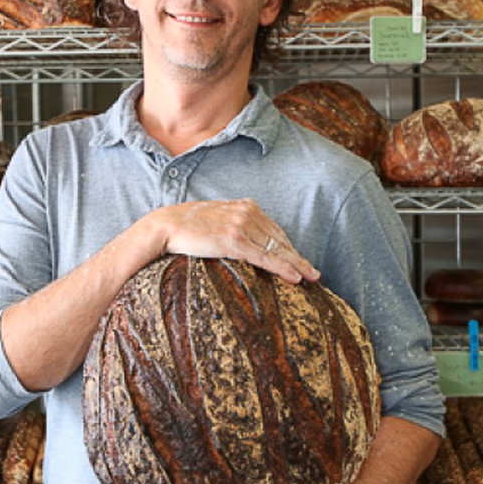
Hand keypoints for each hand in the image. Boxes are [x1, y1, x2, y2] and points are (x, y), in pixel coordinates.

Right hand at [148, 199, 319, 283]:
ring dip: (296, 265)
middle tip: (315, 273)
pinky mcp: (234, 240)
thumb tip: (246, 243)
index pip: (275, 230)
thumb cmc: (188, 226)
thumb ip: (236, 225)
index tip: (301, 261)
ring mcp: (242, 226)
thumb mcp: (219, 220)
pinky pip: (264, 258)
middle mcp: (248, 212)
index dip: (290, 248)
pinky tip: (295, 277)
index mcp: (246, 206)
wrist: (167, 225)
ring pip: (277, 249)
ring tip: (311, 278)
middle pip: (280, 240)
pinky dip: (283, 268)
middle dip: (298, 258)